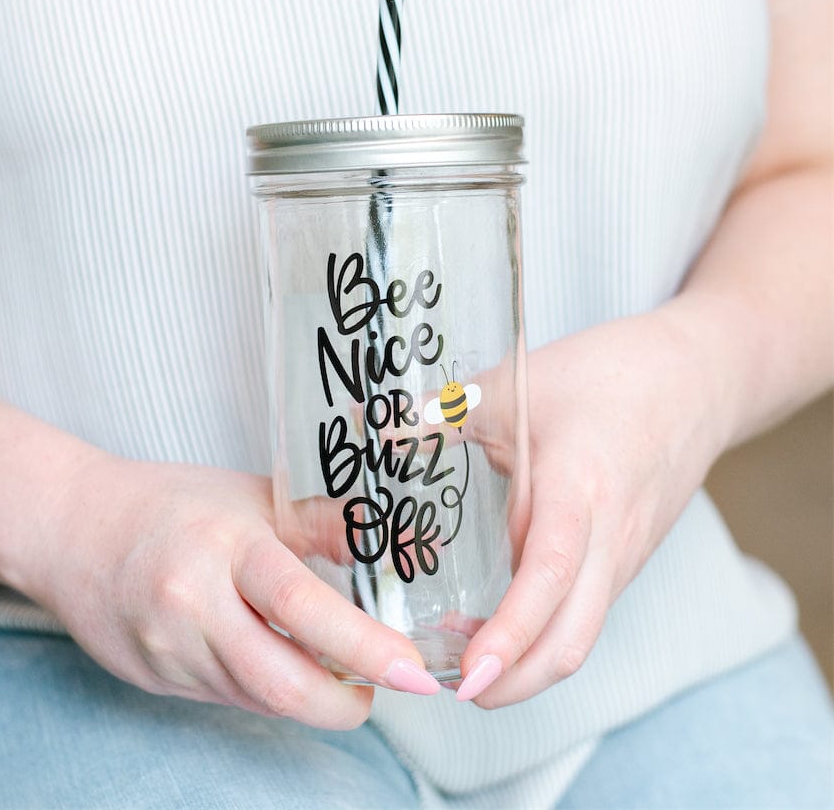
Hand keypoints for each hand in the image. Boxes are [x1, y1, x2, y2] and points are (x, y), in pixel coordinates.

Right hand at [22, 454, 440, 728]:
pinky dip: (267, 688)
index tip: (412, 669)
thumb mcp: (252, 495)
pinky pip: (228, 698)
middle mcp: (190, 604)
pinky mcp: (155, 680)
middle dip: (344, 703)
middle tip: (385, 688)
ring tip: (339, 667)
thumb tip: (402, 542)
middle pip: (278, 681)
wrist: (74, 530)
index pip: (300, 604)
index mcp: (223, 545)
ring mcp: (167, 650)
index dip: (363, 646)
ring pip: (257, 697)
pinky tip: (278, 659)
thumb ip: (324, 524)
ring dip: (308, 694)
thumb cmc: (170, 503)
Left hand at [455, 304, 725, 705]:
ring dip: (528, 660)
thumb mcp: (515, 384)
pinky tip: (502, 616)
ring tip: (463, 654)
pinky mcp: (626, 556)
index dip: (510, 633)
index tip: (468, 672)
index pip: (548, 578)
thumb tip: (368, 423)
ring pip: (581, 631)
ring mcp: (624, 553)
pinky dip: (547, 631)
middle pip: (572, 639)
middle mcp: (610, 537)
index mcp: (580, 490)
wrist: (695, 377)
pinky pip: (588, 609)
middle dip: (515, 682)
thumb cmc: (608, 374)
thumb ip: (442, 412)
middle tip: (453, 688)